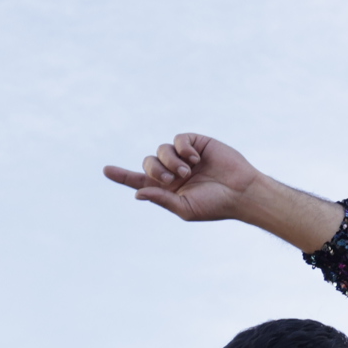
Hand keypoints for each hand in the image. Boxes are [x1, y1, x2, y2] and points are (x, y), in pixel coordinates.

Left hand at [101, 133, 269, 224]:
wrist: (241, 192)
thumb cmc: (215, 205)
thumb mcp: (185, 208)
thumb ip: (161, 199)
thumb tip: (137, 193)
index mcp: (167, 190)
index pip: (139, 181)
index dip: (122, 175)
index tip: (105, 170)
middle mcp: (172, 172)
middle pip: (148, 163)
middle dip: (155, 170)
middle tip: (171, 179)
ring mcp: (184, 157)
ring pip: (162, 150)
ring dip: (171, 160)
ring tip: (188, 171)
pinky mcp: (196, 143)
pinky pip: (179, 139)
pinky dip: (183, 148)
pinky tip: (196, 159)